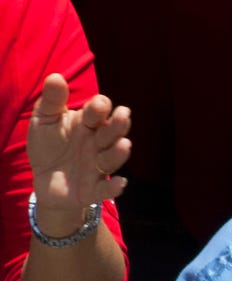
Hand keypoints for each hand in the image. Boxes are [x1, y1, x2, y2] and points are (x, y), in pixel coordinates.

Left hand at [26, 73, 130, 228]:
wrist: (45, 179)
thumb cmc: (48, 145)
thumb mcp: (45, 119)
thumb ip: (52, 100)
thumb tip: (56, 76)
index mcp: (88, 124)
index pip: (99, 113)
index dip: (100, 108)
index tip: (100, 104)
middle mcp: (97, 144)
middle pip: (111, 133)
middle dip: (118, 125)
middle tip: (123, 115)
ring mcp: (97, 167)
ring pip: (112, 159)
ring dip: (119, 153)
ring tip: (124, 144)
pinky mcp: (93, 190)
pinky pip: (105, 189)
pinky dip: (114, 187)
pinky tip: (119, 182)